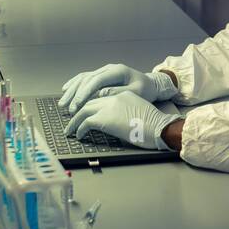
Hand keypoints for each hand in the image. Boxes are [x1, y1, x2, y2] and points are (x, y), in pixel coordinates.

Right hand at [58, 63, 176, 113]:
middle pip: (87, 79)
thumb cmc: (145, 90)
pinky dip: (74, 84)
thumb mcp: (136, 92)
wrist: (151, 84)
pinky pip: (85, 77)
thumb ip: (119, 92)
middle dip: (75, 94)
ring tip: (63, 103)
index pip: (97, 80)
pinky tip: (65, 90)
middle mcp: (109, 68)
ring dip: (72, 90)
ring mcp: (104, 70)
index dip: (85, 93)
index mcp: (118, 71)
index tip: (77, 105)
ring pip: (83, 78)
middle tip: (67, 108)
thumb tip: (101, 93)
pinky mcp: (102, 74)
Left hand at [65, 90, 180, 151]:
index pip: (101, 96)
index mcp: (123, 94)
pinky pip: (85, 122)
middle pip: (90, 101)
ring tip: (70, 130)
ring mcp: (108, 106)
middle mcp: (114, 97)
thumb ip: (126, 112)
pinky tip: (79, 135)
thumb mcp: (139, 112)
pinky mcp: (103, 118)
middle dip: (79, 111)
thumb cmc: (154, 125)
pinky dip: (79, 129)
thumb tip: (117, 122)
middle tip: (72, 119)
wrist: (158, 127)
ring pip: (83, 110)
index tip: (84, 111)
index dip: (91, 104)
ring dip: (75, 121)